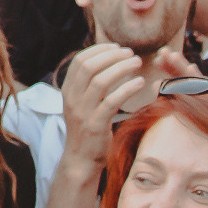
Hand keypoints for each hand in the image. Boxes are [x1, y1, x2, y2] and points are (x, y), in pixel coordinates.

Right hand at [58, 44, 143, 165]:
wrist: (81, 160)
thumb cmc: (87, 129)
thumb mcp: (81, 104)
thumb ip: (88, 85)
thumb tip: (107, 60)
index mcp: (68, 90)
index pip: (80, 60)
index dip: (99, 50)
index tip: (116, 47)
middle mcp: (72, 99)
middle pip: (90, 67)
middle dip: (112, 56)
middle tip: (130, 53)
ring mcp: (82, 112)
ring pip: (100, 81)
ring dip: (121, 68)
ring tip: (137, 63)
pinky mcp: (95, 125)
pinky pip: (112, 101)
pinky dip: (127, 88)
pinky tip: (140, 83)